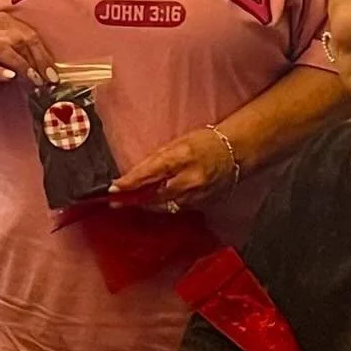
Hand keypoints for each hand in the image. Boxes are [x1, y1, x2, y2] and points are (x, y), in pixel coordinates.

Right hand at [0, 12, 56, 97]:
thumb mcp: (17, 55)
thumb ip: (32, 57)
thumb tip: (53, 73)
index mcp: (3, 22)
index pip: (29, 35)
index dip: (44, 56)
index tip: (53, 76)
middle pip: (17, 40)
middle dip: (34, 62)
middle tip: (44, 81)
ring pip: (0, 49)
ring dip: (20, 66)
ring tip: (32, 81)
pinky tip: (10, 76)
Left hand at [112, 126, 235, 208]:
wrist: (236, 152)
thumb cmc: (206, 143)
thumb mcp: (178, 143)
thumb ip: (156, 160)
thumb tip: (134, 174)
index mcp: (182, 158)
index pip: (150, 173)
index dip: (130, 183)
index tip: (114, 190)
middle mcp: (190, 179)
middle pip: (155, 196)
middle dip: (136, 199)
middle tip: (119, 201)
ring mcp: (197, 194)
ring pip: (166, 206)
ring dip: (150, 204)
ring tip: (137, 200)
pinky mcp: (202, 204)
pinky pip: (179, 207)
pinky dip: (168, 204)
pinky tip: (162, 200)